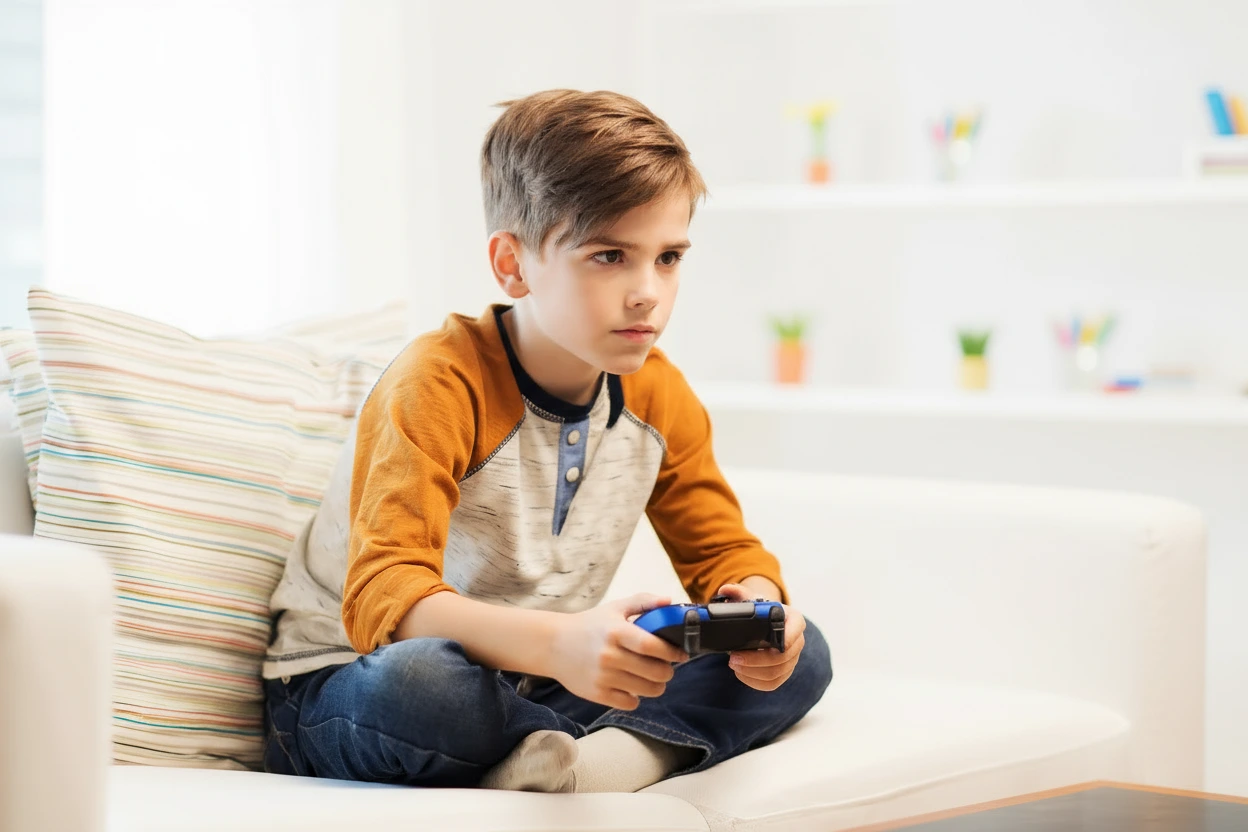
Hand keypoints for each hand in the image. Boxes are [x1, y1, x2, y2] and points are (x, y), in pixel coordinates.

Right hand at [549, 593, 688, 710]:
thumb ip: (643, 602)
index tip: (681, 654)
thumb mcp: (614, 608)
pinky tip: (633, 688)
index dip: (672, 652)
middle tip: (667, 668)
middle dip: (668, 672)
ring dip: (657, 686)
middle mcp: (610, 655)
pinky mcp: (597, 694)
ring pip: (646, 690)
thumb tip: (669, 601)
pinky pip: (629, 703)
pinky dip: (636, 698)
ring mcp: (603, 677)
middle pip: (654, 672)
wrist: (553, 645)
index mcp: (616, 632)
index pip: (652, 646)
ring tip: (654, 679)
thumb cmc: (588, 625)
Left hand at [716, 582, 806, 691]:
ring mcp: (792, 659)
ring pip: (776, 674)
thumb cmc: (760, 611)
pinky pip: (772, 684)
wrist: (763, 623)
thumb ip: (738, 593)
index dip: (787, 638)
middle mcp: (797, 641)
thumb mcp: (751, 599)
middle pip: (783, 658)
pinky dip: (754, 682)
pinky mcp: (783, 673)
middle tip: (733, 658)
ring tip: (734, 665)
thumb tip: (725, 589)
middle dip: (756, 660)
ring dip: (752, 673)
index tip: (768, 645)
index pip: (796, 628)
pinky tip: (741, 673)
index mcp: (793, 619)